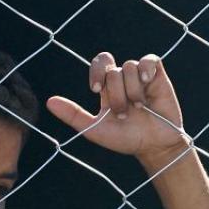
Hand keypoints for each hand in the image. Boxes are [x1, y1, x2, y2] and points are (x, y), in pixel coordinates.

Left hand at [47, 52, 189, 166]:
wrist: (155, 147)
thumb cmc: (126, 139)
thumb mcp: (95, 129)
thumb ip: (73, 115)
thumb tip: (49, 102)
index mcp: (108, 88)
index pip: (99, 64)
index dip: (96, 72)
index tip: (96, 90)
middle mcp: (123, 80)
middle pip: (112, 71)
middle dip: (116, 94)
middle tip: (123, 113)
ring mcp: (141, 78)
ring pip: (129, 67)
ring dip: (132, 90)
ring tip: (139, 108)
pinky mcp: (159, 78)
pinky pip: (150, 60)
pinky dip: (147, 69)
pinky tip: (147, 82)